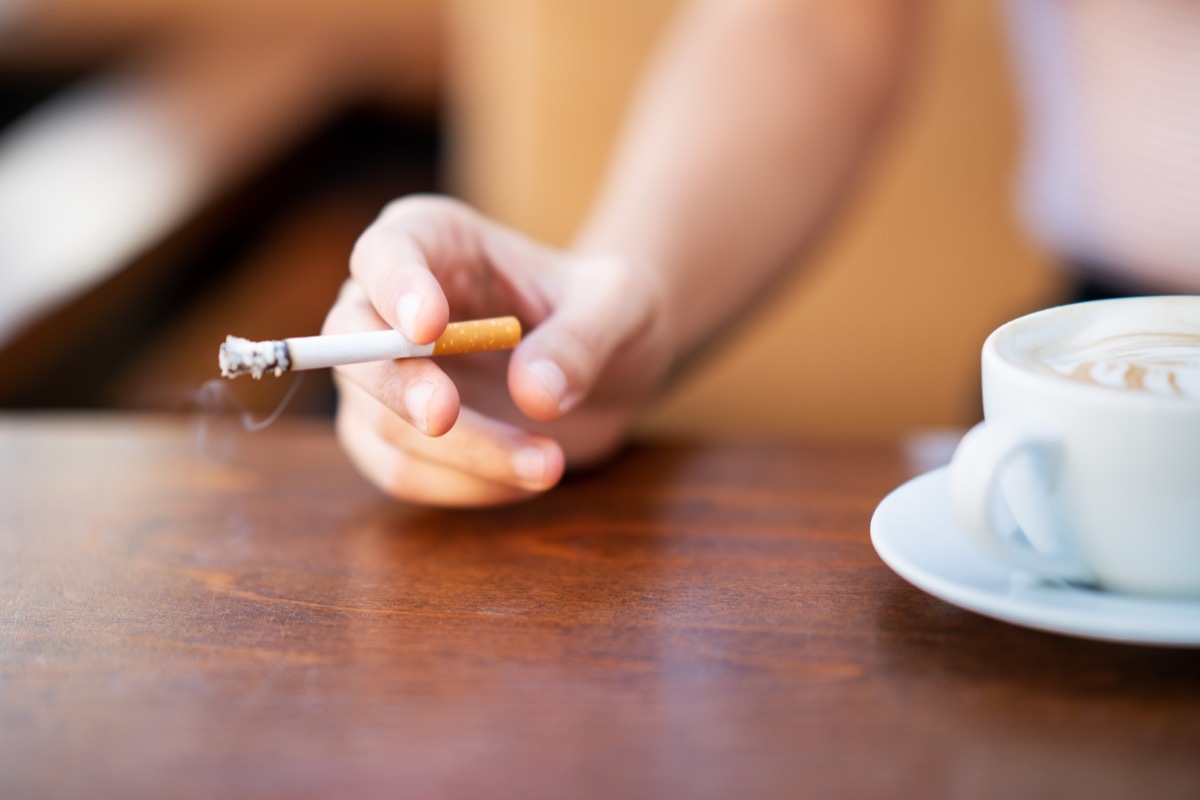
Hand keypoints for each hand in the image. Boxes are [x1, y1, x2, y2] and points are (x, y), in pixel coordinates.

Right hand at [322, 195, 671, 506]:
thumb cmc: (607, 311)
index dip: (396, 288)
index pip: (387, 253)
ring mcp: (384, 376)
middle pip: (351, 343)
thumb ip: (583, 338)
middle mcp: (389, 304)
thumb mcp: (621, 305)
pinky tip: (524, 478)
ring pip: (379, 424)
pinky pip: (402, 473)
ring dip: (460, 454)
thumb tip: (534, 393)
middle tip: (444, 417)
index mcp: (435, 240)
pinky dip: (462, 486)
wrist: (611, 368)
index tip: (429, 328)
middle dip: (398, 386)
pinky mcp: (396, 437)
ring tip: (548, 464)